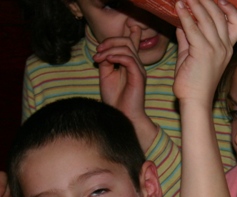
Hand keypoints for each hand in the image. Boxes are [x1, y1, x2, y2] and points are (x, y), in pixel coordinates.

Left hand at [94, 28, 156, 149]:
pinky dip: (117, 56)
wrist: (122, 115)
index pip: (126, 42)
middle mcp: (135, 64)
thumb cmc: (115, 99)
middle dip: (110, 42)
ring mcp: (138, 69)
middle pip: (127, 41)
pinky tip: (107, 60)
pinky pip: (129, 59)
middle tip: (98, 52)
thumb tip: (104, 51)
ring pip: (127, 47)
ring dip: (110, 50)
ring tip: (100, 58)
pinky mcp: (139, 76)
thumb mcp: (106, 76)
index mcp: (129, 64)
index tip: (98, 49)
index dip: (112, 40)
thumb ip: (105, 62)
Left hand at [173, 0, 236, 104]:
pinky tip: (178, 7)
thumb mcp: (191, 56)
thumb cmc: (192, 83)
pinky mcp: (203, 52)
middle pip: (221, 16)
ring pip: (207, 19)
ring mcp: (216, 49)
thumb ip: (188, 39)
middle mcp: (224, 47)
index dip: (230, 9)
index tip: (219, 0)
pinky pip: (194, 28)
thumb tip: (182, 23)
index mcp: (227, 49)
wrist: (194, 101)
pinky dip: (186, 16)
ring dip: (195, 4)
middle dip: (208, 1)